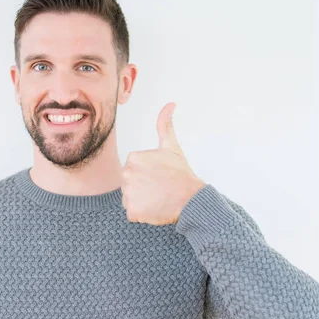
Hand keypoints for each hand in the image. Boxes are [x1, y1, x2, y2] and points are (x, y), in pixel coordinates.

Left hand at [121, 102, 206, 224]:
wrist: (191, 199)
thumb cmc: (181, 174)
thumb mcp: (172, 146)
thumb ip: (165, 124)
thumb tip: (170, 104)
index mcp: (133, 158)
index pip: (134, 170)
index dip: (148, 175)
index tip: (160, 176)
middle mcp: (126, 174)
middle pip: (130, 184)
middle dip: (143, 187)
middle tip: (160, 188)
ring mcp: (128, 193)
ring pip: (130, 198)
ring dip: (142, 201)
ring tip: (158, 198)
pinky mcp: (131, 211)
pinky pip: (132, 213)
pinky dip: (142, 214)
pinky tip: (154, 208)